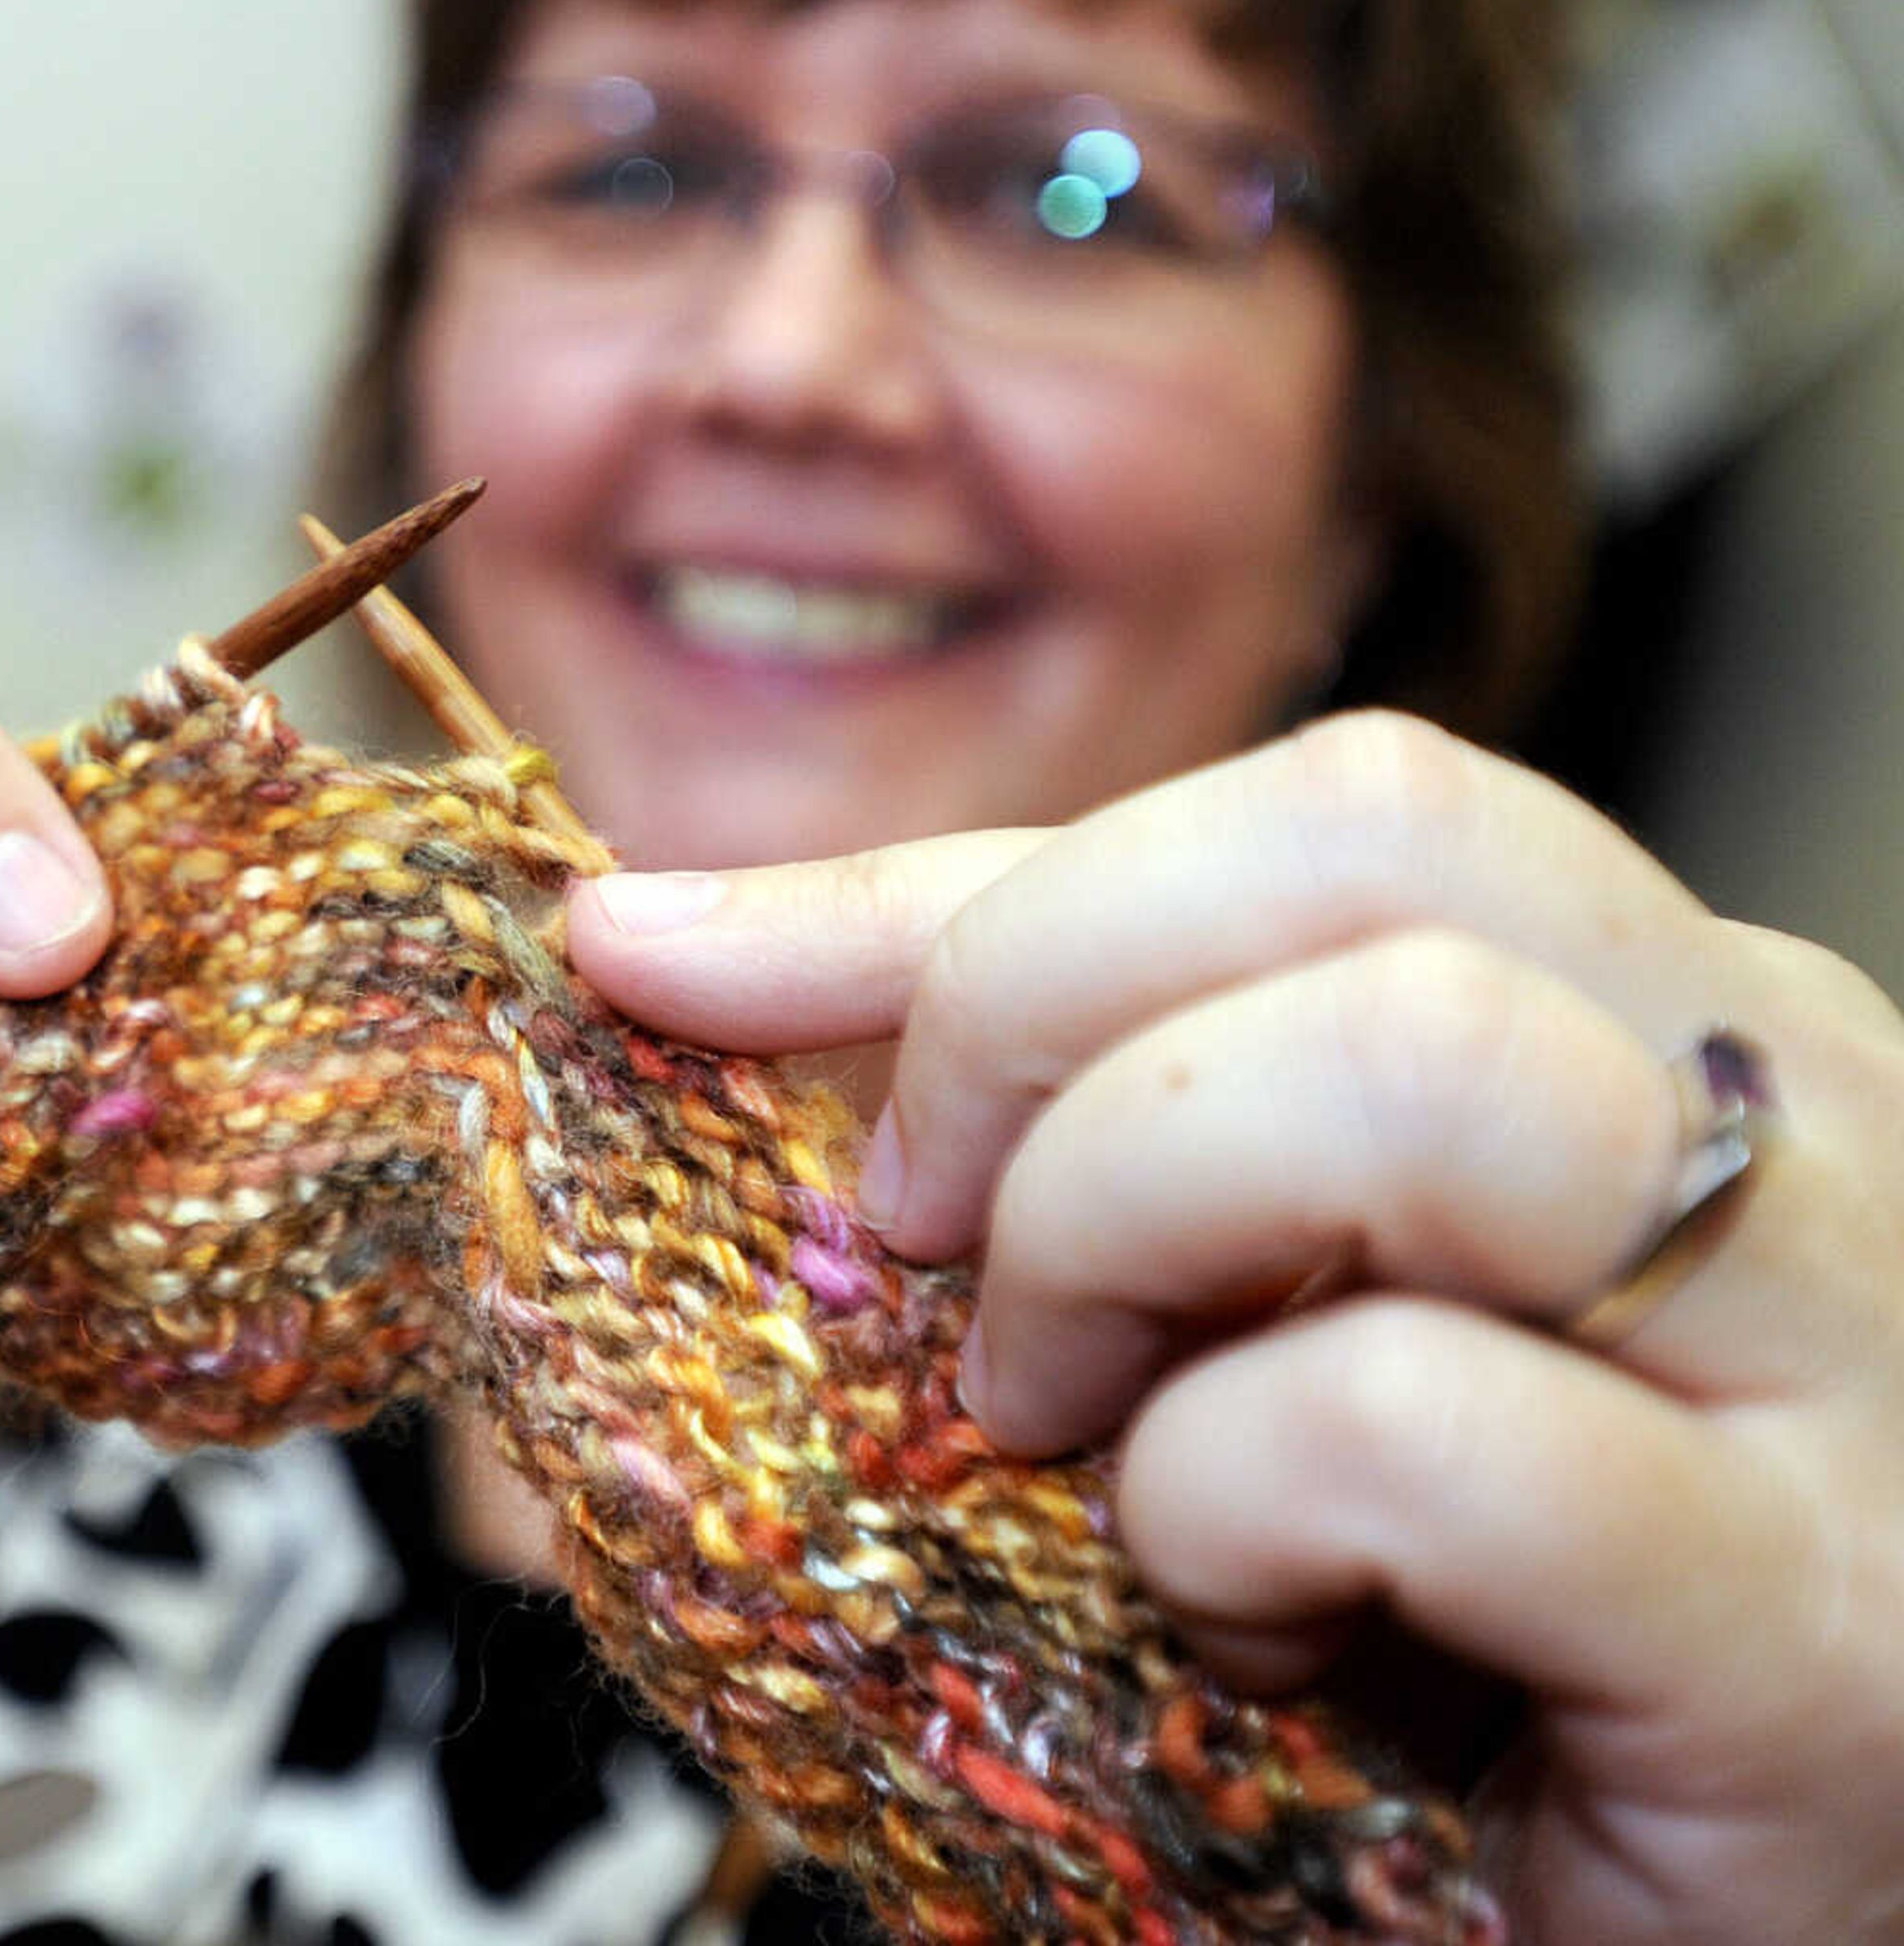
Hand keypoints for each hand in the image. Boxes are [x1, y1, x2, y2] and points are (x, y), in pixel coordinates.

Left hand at [567, 710, 1903, 1945]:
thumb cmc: (1426, 1608)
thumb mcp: (1230, 1289)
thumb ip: (1023, 1080)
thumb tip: (658, 925)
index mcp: (1681, 1020)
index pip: (1326, 803)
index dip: (956, 885)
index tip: (678, 975)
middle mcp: (1810, 1132)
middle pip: (1378, 847)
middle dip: (1027, 1021)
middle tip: (939, 1258)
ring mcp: (1850, 1372)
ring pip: (1422, 1068)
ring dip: (1121, 1237)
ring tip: (1084, 1437)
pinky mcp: (1814, 1638)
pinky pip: (1418, 1431)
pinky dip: (1224, 1506)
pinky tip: (1246, 1626)